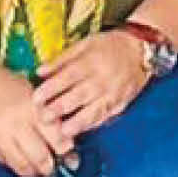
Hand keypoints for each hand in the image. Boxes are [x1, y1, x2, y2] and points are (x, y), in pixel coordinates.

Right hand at [0, 64, 73, 176]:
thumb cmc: (4, 84)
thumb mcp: (31, 92)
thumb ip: (47, 115)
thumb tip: (65, 142)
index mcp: (33, 108)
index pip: (58, 138)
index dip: (67, 152)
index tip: (71, 156)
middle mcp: (17, 124)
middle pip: (41, 158)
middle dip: (52, 168)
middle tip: (56, 168)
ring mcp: (0, 136)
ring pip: (23, 166)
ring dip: (34, 172)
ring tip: (39, 169)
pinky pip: (6, 163)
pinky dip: (16, 166)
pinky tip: (21, 161)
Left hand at [33, 29, 148, 137]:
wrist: (140, 51)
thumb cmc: (110, 46)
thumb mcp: (85, 44)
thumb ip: (62, 59)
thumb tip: (40, 71)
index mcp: (91, 62)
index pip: (67, 77)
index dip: (51, 89)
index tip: (36, 98)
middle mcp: (102, 79)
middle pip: (78, 96)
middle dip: (59, 109)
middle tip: (43, 118)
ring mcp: (113, 93)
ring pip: (93, 111)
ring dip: (77, 123)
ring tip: (63, 132)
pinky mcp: (120, 103)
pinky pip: (105, 116)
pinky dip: (92, 124)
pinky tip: (81, 130)